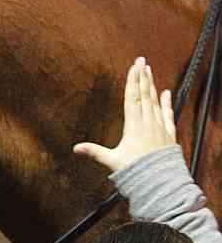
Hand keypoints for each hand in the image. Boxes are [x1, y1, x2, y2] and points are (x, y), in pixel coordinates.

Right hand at [73, 57, 175, 173]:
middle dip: (142, 76)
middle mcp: (148, 123)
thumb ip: (94, 152)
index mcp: (134, 126)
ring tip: (150, 71)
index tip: (134, 66)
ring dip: (152, 85)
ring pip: (155, 101)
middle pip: (144, 95)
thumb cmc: (135, 172)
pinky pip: (167, 114)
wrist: (159, 182)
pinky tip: (166, 92)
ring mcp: (159, 127)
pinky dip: (166, 103)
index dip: (132, 81)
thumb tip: (75, 148)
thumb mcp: (112, 161)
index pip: (132, 98)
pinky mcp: (168, 134)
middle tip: (142, 60)